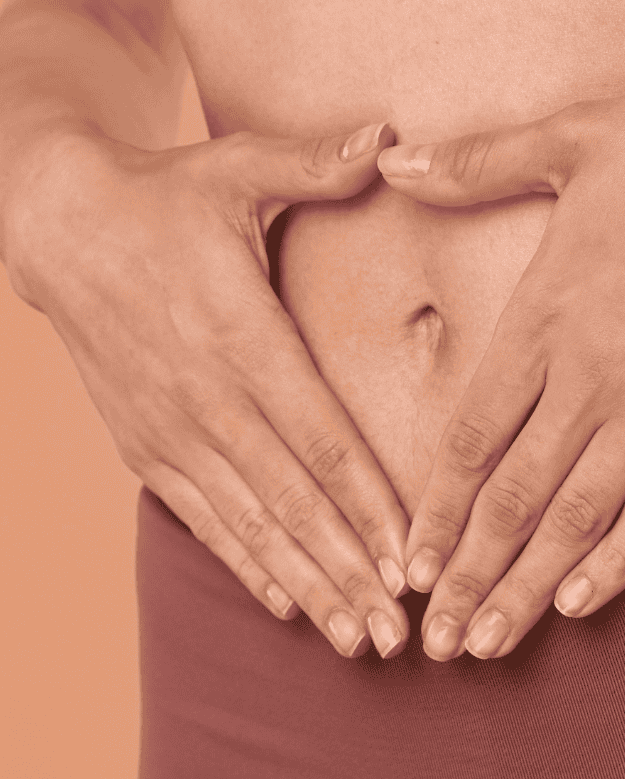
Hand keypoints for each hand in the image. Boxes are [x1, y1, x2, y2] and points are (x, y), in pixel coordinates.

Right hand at [7, 121, 411, 660]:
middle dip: (346, 570)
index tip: (411, 557)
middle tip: (401, 634)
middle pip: (290, 500)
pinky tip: (285, 604)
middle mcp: (205, 395)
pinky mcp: (145, 446)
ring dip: (304, 584)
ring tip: (356, 639)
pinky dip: (244, 563)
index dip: (366, 502)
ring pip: (248, 524)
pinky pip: (201, 519)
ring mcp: (170, 429)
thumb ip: (313, 164)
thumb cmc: (163, 197)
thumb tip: (391, 139)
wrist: (60, 228)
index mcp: (239, 333)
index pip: (318, 435)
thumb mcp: (234, 168)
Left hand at [377, 82, 624, 660]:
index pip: (473, 435)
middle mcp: (595, 375)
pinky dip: (619, 561)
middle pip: (515, 496)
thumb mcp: (577, 138)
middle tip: (432, 641)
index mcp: (548, 315)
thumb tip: (395, 160)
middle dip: (470, 572)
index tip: (407, 562)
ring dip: (528, 586)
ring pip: (579, 517)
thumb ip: (480, 163)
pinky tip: (581, 604)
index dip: (436, 507)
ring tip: (487, 644)